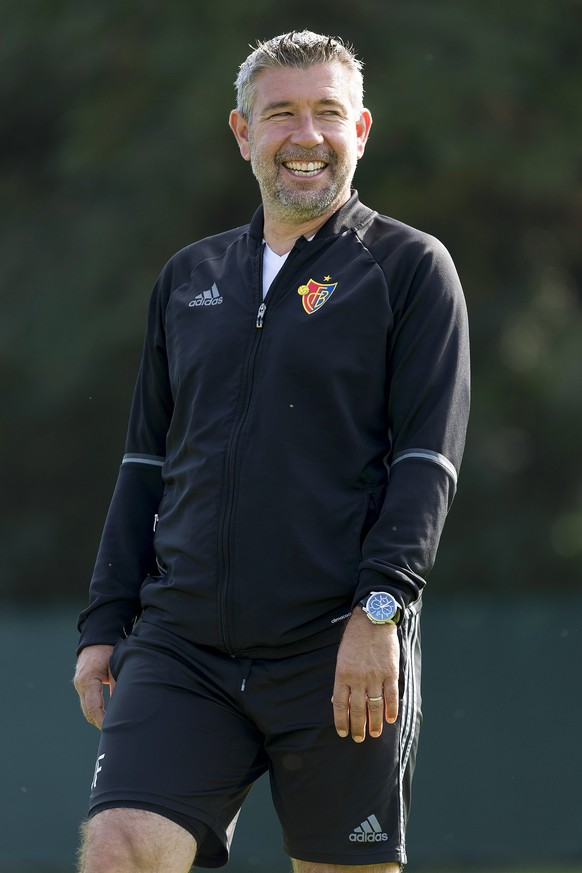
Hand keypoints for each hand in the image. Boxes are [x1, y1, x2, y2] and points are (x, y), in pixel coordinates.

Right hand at [73, 644, 115, 728]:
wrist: (95, 640)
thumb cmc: (107, 651)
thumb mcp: (115, 666)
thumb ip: (118, 684)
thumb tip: (123, 704)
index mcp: (88, 680)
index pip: (93, 707)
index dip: (101, 720)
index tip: (111, 729)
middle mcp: (80, 685)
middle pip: (88, 711)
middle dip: (99, 722)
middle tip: (113, 732)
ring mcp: (79, 686)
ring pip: (86, 709)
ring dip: (97, 718)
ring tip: (111, 727)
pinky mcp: (81, 686)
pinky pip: (87, 703)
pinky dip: (95, 711)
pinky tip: (105, 717)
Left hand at [332, 607, 398, 741]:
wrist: (373, 621)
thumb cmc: (354, 639)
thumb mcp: (341, 658)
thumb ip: (342, 679)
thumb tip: (337, 700)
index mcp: (343, 674)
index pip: (340, 704)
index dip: (341, 721)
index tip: (343, 732)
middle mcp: (358, 678)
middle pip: (358, 709)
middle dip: (358, 727)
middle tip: (358, 738)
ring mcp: (375, 676)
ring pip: (375, 706)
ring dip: (375, 723)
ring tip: (374, 734)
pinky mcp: (390, 673)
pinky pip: (391, 696)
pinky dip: (392, 709)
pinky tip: (391, 719)